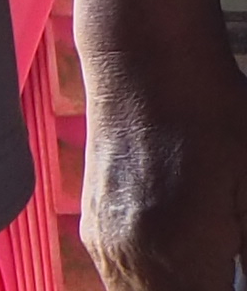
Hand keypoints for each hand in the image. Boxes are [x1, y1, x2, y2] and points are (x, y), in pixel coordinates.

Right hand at [80, 33, 246, 289]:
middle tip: (226, 270)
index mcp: (178, 253)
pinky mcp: (94, 225)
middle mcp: (130, 256)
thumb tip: (243, 276)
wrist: (143, 58)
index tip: (234, 277)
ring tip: (210, 269)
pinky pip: (123, 284)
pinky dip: (155, 287)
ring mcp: (105, 242)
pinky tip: (185, 268)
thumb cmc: (210, 113)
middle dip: (203, 290)